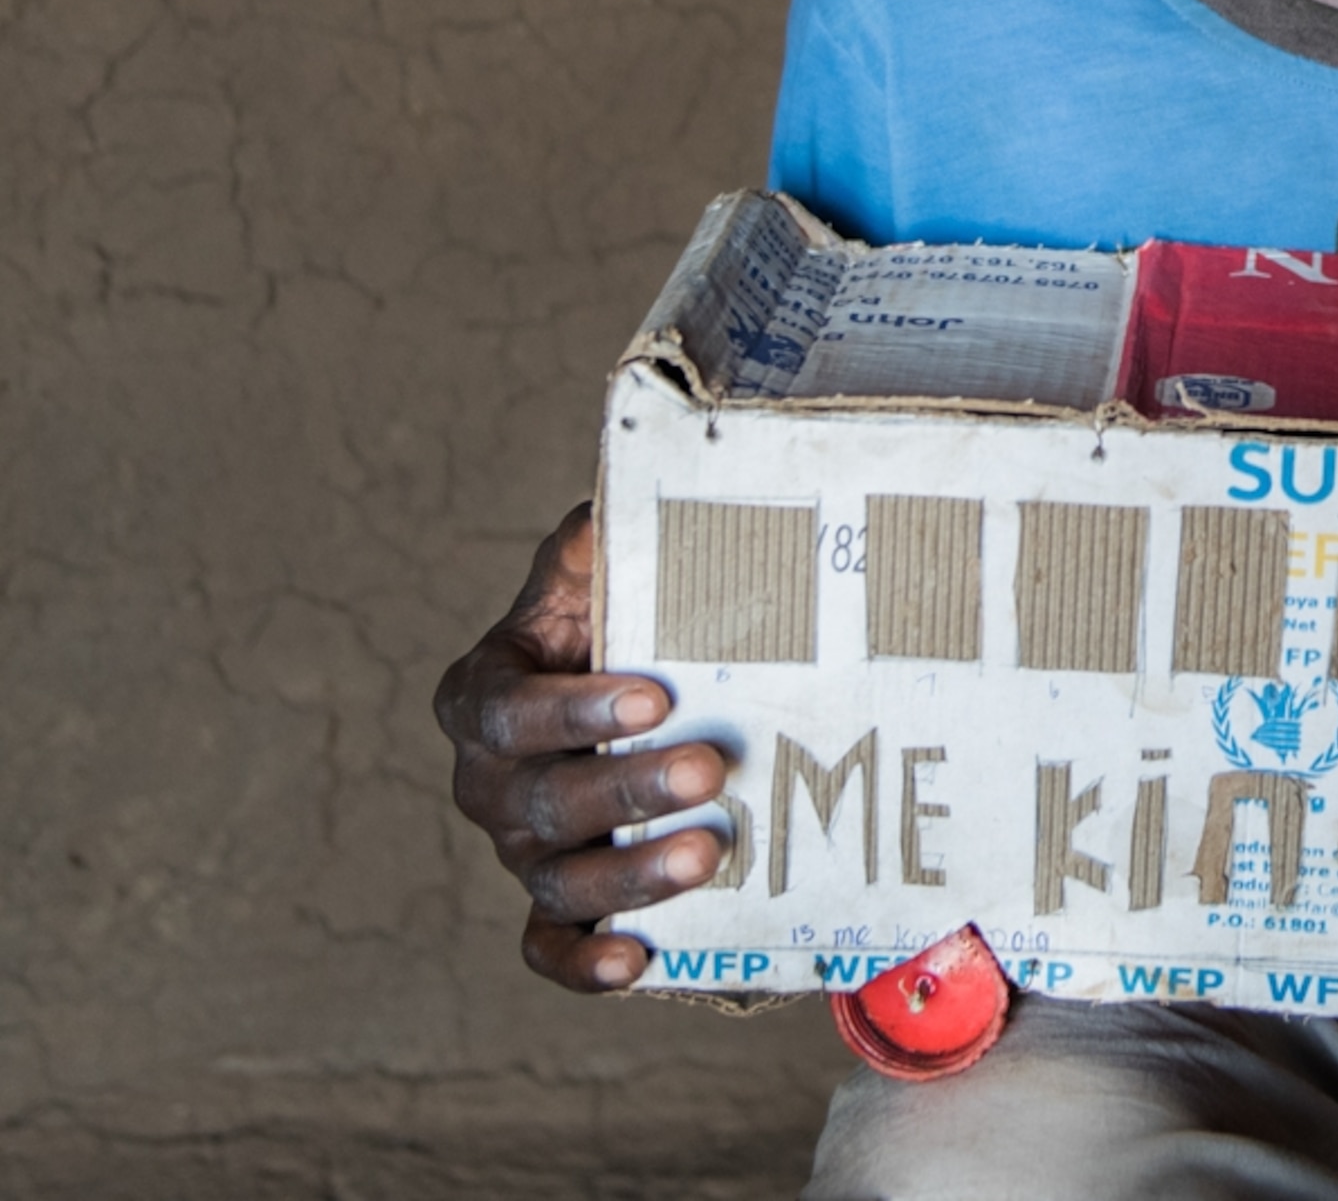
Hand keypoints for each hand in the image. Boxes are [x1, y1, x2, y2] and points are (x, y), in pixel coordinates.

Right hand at [433, 503, 727, 989]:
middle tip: (710, 771)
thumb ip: (593, 545)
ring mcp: (520, 851)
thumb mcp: (599, 575)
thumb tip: (601, 516)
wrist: (636, 694)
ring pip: (557, 879)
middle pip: (541, 798)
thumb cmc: (619, 626)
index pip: (509, 708)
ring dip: (629, 876)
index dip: (575, 707)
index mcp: (485, 695)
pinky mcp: (552, 907)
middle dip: (626, 788)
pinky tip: (637, 962)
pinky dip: (585, 964)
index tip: (654, 695)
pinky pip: (550, 949)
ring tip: (706, 856)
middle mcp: (490, 782)